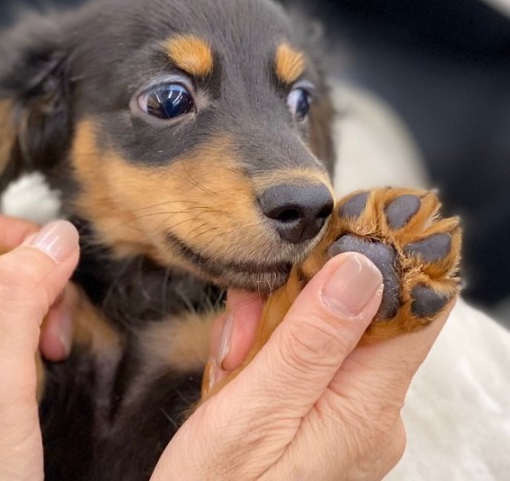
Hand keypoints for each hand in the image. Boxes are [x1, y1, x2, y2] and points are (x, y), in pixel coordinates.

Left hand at [0, 209, 79, 479]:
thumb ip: (17, 300)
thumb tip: (56, 235)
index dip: (26, 245)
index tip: (60, 288)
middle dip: (41, 286)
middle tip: (58, 339)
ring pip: (4, 302)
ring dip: (43, 318)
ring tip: (56, 361)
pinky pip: (4, 340)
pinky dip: (34, 348)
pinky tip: (45, 379)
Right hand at [153, 252, 452, 479]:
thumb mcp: (251, 412)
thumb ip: (308, 341)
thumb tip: (362, 268)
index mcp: (365, 407)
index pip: (415, 309)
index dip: (386, 256)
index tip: (341, 222)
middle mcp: (369, 410)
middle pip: (358, 314)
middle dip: (298, 299)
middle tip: (243, 325)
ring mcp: (344, 416)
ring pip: (322, 333)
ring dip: (271, 328)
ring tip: (228, 363)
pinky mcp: (320, 419)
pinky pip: (303, 362)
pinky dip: (266, 354)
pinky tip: (233, 374)